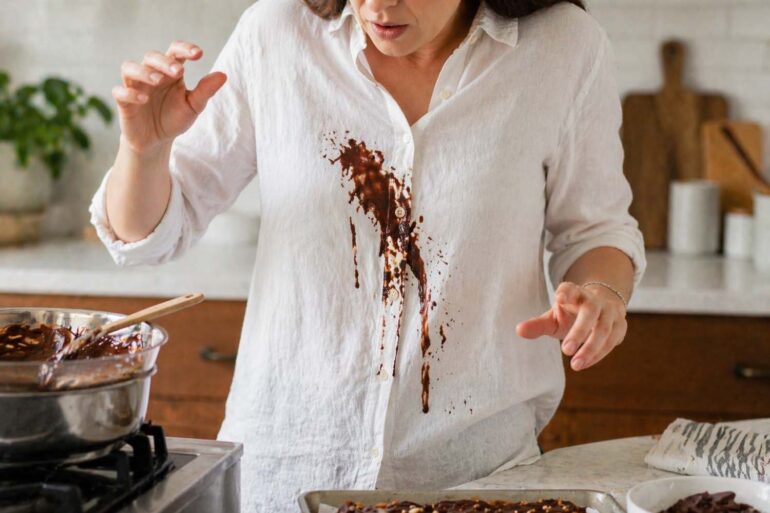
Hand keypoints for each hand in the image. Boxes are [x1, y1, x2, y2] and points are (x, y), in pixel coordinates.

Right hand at [113, 40, 227, 153]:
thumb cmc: (174, 118)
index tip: (199, 54)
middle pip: (151, 57)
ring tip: (158, 80)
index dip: (185, 49)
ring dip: (144, 72)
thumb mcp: (193, 106)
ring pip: (130, 68)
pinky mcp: (123, 102)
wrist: (156, 141)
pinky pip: (120, 92)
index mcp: (169, 71)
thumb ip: (205, 91)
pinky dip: (130, 93)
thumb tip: (223, 75)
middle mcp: (150, 74)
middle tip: (179, 71)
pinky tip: (143, 99)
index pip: (175, 52)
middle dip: (164, 62)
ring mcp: (135, 86)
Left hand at [516, 282, 626, 370]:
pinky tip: (585, 363)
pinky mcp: (620, 326)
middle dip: (579, 331)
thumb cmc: (571, 314)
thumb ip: (538, 325)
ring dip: (590, 348)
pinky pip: (612, 341)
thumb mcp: (553, 318)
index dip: (566, 292)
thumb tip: (519, 331)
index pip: (570, 288)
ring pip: (604, 329)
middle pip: (590, 313)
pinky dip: (598, 354)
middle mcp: (594, 300)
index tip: (560, 297)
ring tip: (575, 365)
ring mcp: (610, 312)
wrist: (601, 308)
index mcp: (575, 293)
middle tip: (565, 350)